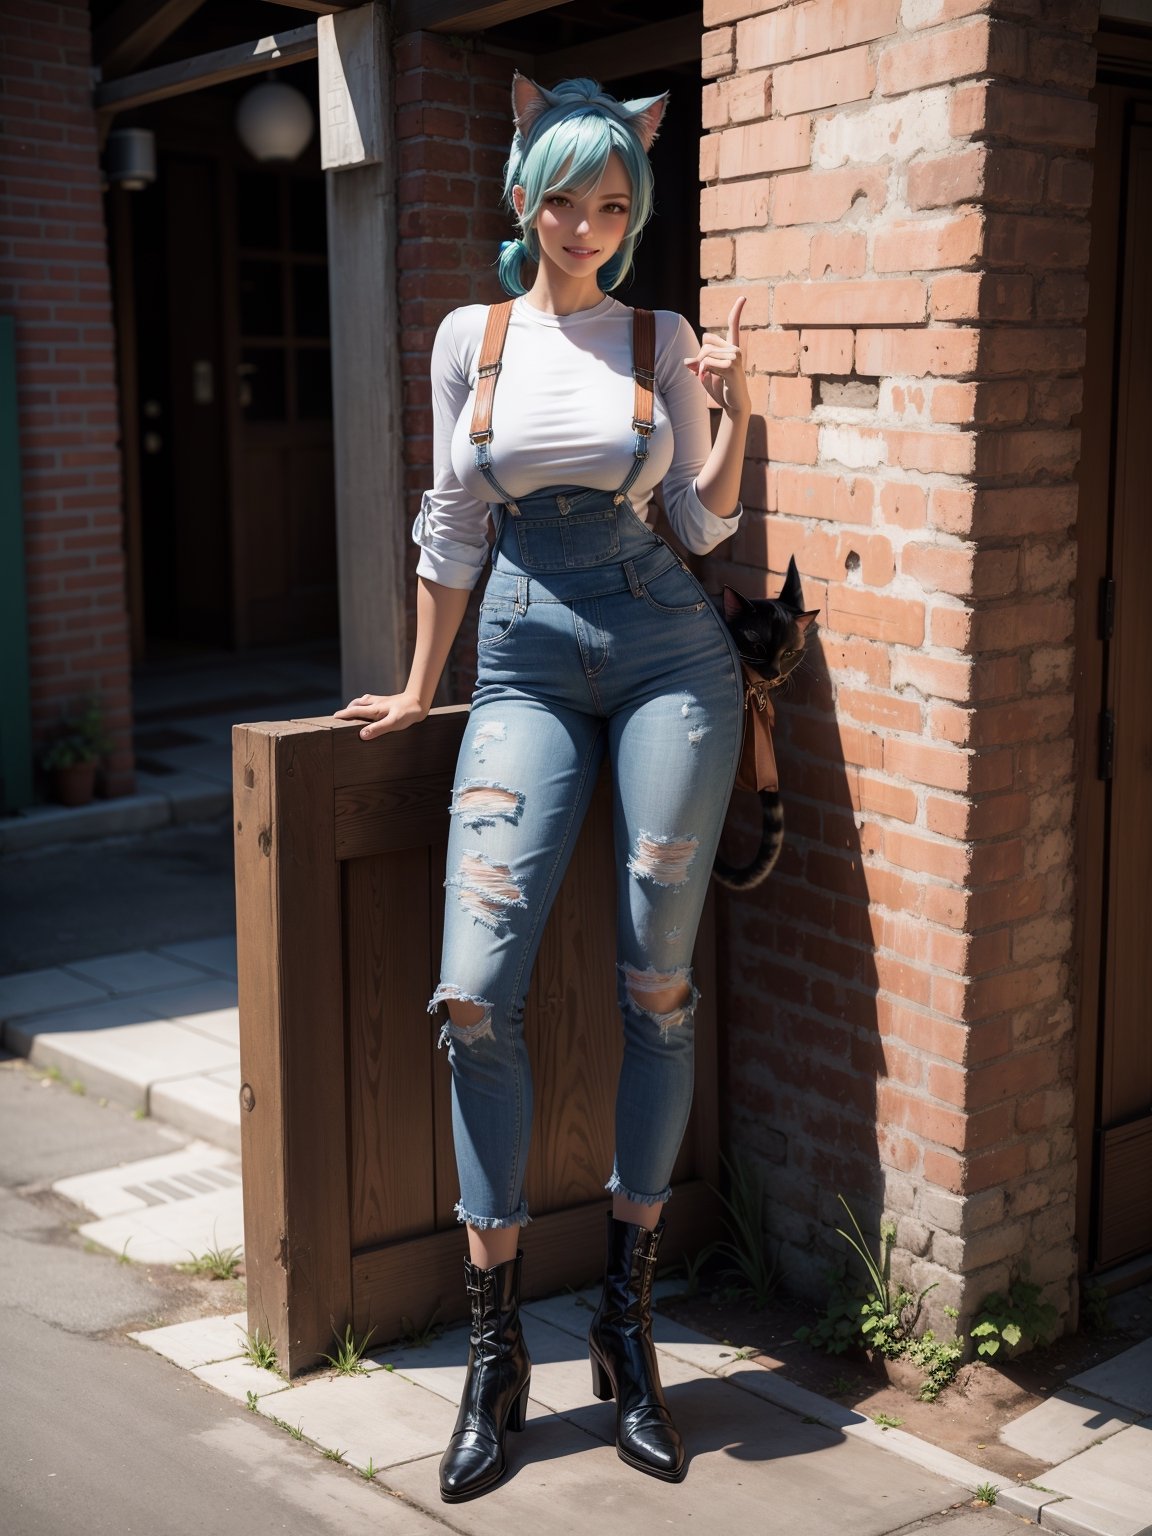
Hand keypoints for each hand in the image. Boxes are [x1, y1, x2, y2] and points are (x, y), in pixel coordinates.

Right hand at [333, 691, 426, 740]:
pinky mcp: (388, 701)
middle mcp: (376, 704)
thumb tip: (361, 735)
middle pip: (357, 704)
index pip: (354, 711)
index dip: (343, 715)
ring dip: (355, 705)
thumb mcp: (393, 723)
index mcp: (375, 710)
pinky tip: (370, 705)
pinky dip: (366, 702)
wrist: (420, 700)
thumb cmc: (408, 713)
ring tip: (351, 709)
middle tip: (338, 716)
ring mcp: (382, 701)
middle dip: (347, 710)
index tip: (333, 718)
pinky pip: (372, 701)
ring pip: (364, 701)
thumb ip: (377, 729)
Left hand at [684, 296, 749, 418]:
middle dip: (699, 357)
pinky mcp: (732, 367)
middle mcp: (736, 348)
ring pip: (705, 354)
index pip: (733, 325)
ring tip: (706, 376)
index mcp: (731, 347)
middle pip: (706, 342)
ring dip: (700, 367)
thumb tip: (686, 362)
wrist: (733, 405)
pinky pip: (707, 363)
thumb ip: (697, 363)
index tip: (743, 298)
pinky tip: (708, 379)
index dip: (736, 311)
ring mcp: (735, 357)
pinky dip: (702, 372)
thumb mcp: (705, 373)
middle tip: (700, 371)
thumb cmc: (721, 388)